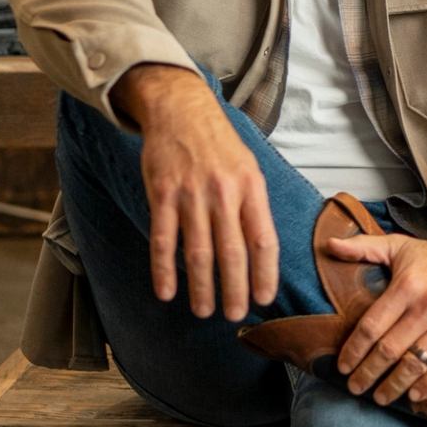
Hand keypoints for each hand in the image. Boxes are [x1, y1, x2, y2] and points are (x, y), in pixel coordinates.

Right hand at [116, 64, 277, 321]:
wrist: (182, 109)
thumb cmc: (220, 145)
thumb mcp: (250, 168)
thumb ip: (255, 207)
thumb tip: (262, 252)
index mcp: (252, 188)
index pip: (264, 240)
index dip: (265, 274)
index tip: (264, 299)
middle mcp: (224, 193)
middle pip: (232, 253)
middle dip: (235, 290)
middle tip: (235, 316)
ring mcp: (191, 194)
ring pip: (198, 252)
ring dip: (201, 287)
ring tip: (204, 311)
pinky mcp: (161, 194)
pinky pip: (163, 239)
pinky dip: (163, 269)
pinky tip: (166, 292)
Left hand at [328, 230, 426, 403]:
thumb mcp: (398, 245)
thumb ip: (363, 247)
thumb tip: (329, 245)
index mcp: (408, 285)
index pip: (372, 326)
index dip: (354, 350)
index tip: (343, 367)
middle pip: (390, 350)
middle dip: (367, 373)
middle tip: (355, 387)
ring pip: (416, 364)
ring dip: (394, 386)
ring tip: (379, 397)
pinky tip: (414, 395)